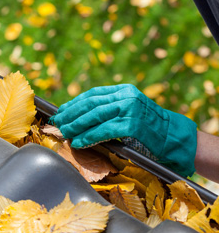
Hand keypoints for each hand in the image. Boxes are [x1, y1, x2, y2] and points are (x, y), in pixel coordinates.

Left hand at [51, 84, 197, 176]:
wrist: (174, 137)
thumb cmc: (149, 127)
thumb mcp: (129, 110)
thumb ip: (110, 109)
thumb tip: (81, 116)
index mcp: (123, 90)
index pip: (92, 94)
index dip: (74, 103)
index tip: (62, 111)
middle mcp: (126, 96)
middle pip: (90, 103)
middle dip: (71, 114)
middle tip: (58, 123)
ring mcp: (130, 109)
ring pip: (95, 116)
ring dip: (76, 125)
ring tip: (65, 132)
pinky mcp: (132, 125)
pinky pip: (104, 130)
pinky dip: (88, 137)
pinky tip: (78, 142)